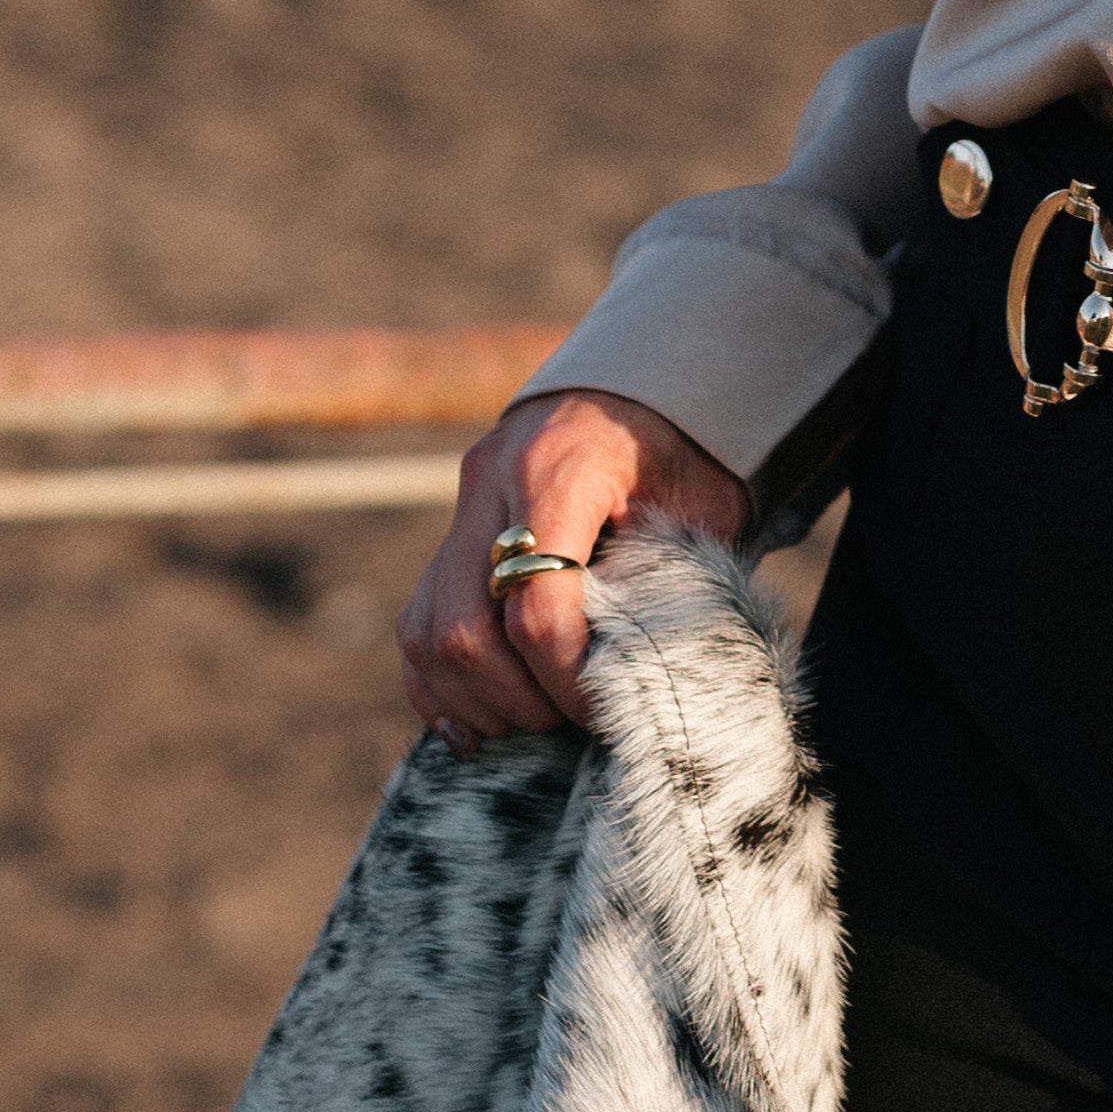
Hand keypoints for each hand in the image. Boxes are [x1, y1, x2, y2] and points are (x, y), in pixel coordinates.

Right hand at [397, 389, 747, 744]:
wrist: (639, 388)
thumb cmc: (683, 452)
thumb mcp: (699, 504)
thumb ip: (669, 580)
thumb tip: (639, 680)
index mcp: (558, 469)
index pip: (537, 605)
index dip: (567, 678)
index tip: (604, 711)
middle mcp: (491, 483)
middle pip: (462, 627)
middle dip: (514, 698)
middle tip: (567, 720)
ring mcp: (461, 507)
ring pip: (424, 632)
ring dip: (474, 698)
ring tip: (532, 723)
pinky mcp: (447, 535)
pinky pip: (414, 627)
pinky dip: (439, 685)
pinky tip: (480, 722)